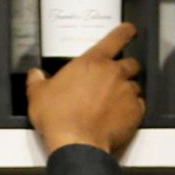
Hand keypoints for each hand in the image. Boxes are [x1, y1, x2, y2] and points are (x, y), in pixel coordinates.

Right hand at [26, 22, 144, 158]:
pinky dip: (132, 109)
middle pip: (131, 62)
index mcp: (92, 62)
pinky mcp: (135, 112)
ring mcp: (126, 92)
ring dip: (128, 90)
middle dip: (126, 67)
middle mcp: (113, 73)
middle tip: (116, 78)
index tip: (129, 30)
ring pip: (135, 85)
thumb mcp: (38, 95)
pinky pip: (139, 106)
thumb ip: (37, 81)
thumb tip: (35, 75)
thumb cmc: (59, 118)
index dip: (124, 32)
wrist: (76, 144)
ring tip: (115, 103)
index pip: (115, 38)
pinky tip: (120, 117)